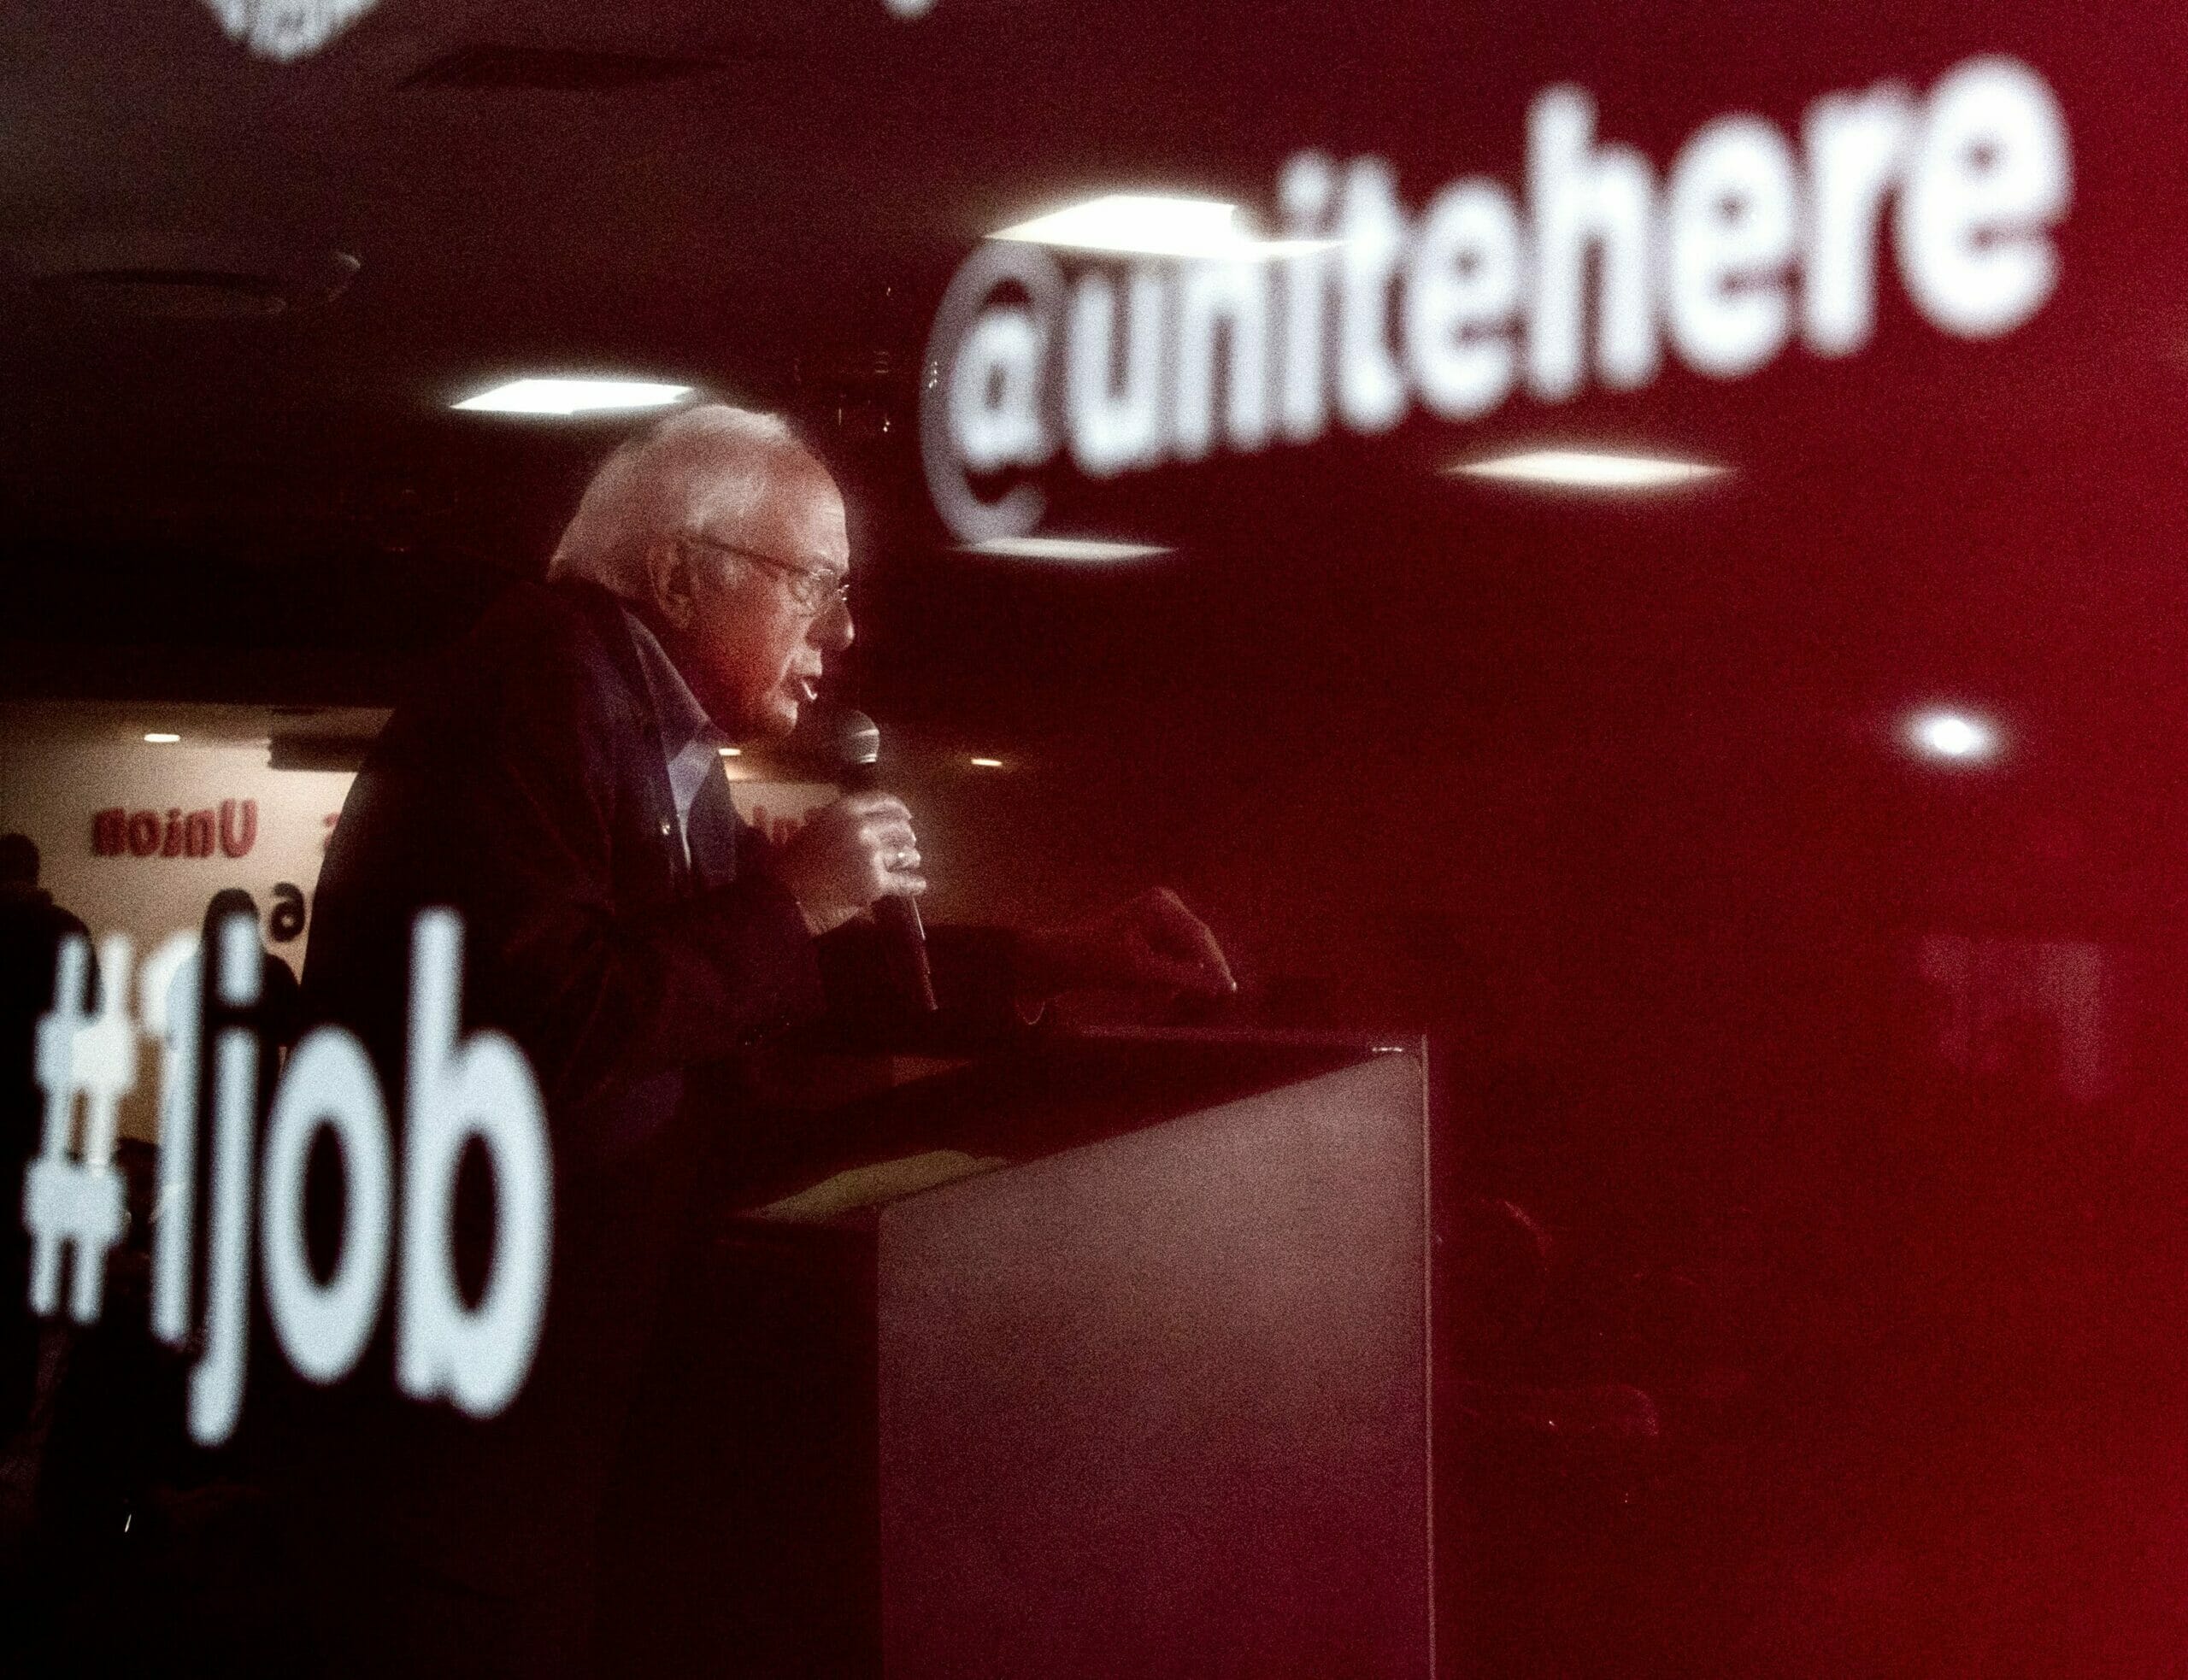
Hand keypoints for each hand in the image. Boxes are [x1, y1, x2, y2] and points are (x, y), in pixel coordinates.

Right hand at [764, 791, 924, 935]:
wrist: (787, 895)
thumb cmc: (793, 863)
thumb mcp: (814, 830)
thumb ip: (840, 822)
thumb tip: (860, 820)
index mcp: (844, 809)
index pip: (881, 801)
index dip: (898, 808)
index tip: (905, 815)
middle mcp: (862, 827)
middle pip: (898, 827)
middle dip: (906, 835)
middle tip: (908, 842)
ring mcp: (871, 854)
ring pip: (905, 853)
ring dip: (910, 857)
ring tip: (911, 860)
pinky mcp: (876, 881)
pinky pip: (903, 882)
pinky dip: (914, 884)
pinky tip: (920, 884)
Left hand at [1017, 888, 1235, 1001]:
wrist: (1067, 959)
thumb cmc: (1098, 961)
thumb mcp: (1142, 973)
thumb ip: (1182, 978)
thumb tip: (1219, 986)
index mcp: (1161, 904)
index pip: (1198, 936)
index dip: (1216, 965)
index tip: (1229, 990)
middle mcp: (1166, 902)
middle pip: (1198, 943)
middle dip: (1198, 972)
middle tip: (1209, 998)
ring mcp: (1164, 914)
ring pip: (1190, 954)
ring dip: (1182, 976)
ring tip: (1158, 992)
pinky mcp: (1160, 930)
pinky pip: (1179, 956)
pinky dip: (1172, 975)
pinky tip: (1154, 987)